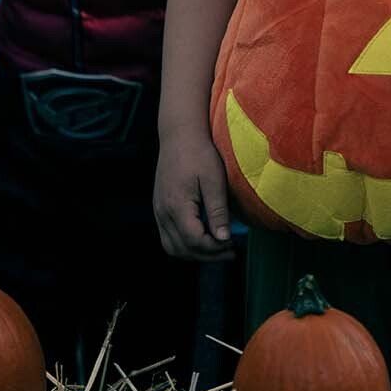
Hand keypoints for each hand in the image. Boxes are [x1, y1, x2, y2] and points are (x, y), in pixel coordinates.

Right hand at [153, 127, 234, 261]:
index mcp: (177, 205)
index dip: (214, 248)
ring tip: (216, 249)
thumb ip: (218, 211)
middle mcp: (163, 212)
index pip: (194, 241)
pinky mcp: (159, 208)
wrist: (179, 135)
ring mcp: (158, 211)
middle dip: (207, 255)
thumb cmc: (199, 153)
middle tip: (229, 251)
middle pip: (182, 249)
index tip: (232, 243)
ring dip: (194, 254)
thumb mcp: (214, 180)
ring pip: (172, 247)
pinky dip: (184, 245)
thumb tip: (223, 238)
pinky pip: (168, 237)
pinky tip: (202, 238)